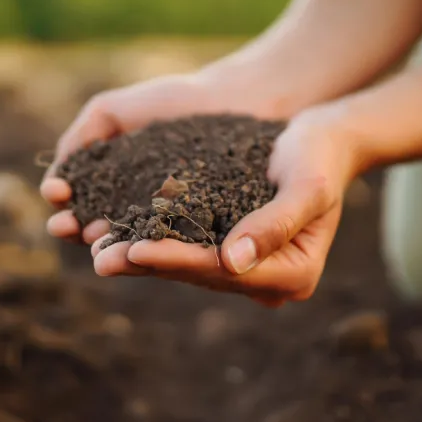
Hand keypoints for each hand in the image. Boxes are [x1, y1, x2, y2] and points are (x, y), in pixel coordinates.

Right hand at [40, 71, 281, 244]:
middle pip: (97, 227)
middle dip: (76, 228)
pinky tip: (136, 243)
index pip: (78, 201)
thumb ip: (82, 136)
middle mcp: (136, 209)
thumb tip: (56, 179)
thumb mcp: (113, 111)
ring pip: (130, 241)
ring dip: (107, 245)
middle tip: (65, 226)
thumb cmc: (175, 101)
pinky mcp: (200, 232)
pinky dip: (152, 247)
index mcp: (113, 185)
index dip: (63, 202)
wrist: (235, 100)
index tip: (56, 195)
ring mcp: (167, 224)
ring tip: (94, 241)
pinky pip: (172, 242)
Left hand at [89, 104, 361, 306]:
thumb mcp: (307, 185)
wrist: (324, 141)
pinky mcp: (231, 248)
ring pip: (188, 265)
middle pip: (200, 274)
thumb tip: (232, 261)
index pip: (224, 271)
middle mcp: (270, 280)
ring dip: (142, 257)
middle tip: (100, 258)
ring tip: (97, 248)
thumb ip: (275, 223)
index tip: (135, 249)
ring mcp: (249, 268)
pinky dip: (154, 239)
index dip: (177, 260)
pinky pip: (187, 247)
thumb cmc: (320, 157)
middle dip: (148, 264)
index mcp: (294, 274)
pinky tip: (116, 231)